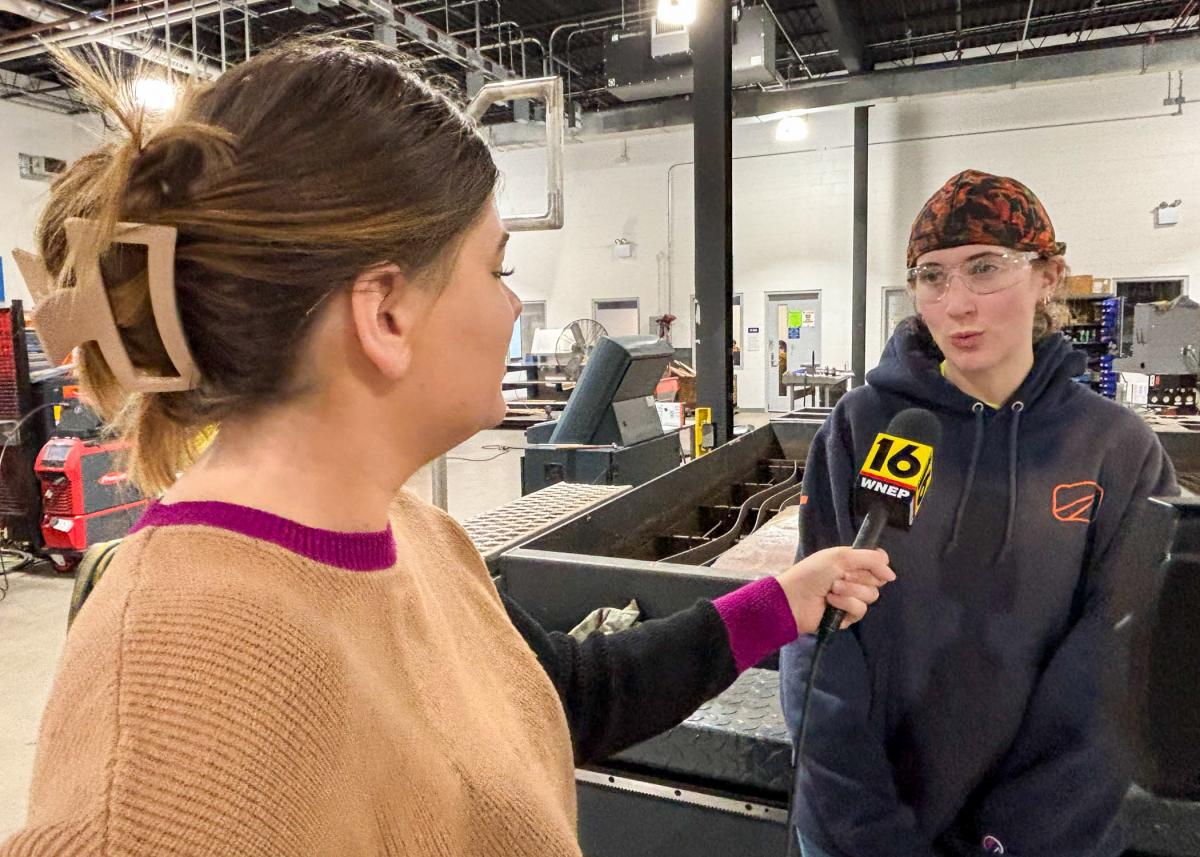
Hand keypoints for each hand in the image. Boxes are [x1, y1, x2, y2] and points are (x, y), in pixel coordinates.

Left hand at [775, 547, 895, 634]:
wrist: (793, 598)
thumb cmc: (812, 573)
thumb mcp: (840, 557)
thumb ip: (870, 560)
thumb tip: (892, 575)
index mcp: (851, 563)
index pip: (879, 564)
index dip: (878, 566)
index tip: (872, 565)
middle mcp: (854, 580)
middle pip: (877, 581)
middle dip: (860, 578)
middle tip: (841, 576)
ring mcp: (851, 599)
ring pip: (871, 596)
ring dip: (851, 591)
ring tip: (832, 589)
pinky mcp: (847, 616)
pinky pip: (860, 610)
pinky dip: (846, 604)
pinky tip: (831, 602)